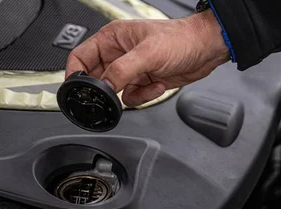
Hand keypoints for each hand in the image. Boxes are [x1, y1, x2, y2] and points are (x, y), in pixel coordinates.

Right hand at [65, 10, 230, 106]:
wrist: (206, 50)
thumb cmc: (181, 39)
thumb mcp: (147, 54)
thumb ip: (121, 71)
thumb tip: (104, 88)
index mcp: (112, 39)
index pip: (80, 57)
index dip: (75, 74)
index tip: (77, 90)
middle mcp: (117, 54)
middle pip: (96, 78)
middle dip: (105, 90)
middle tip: (113, 95)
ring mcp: (129, 69)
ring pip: (113, 92)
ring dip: (130, 93)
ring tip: (146, 83)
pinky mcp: (141, 81)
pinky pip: (130, 98)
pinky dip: (143, 96)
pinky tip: (157, 84)